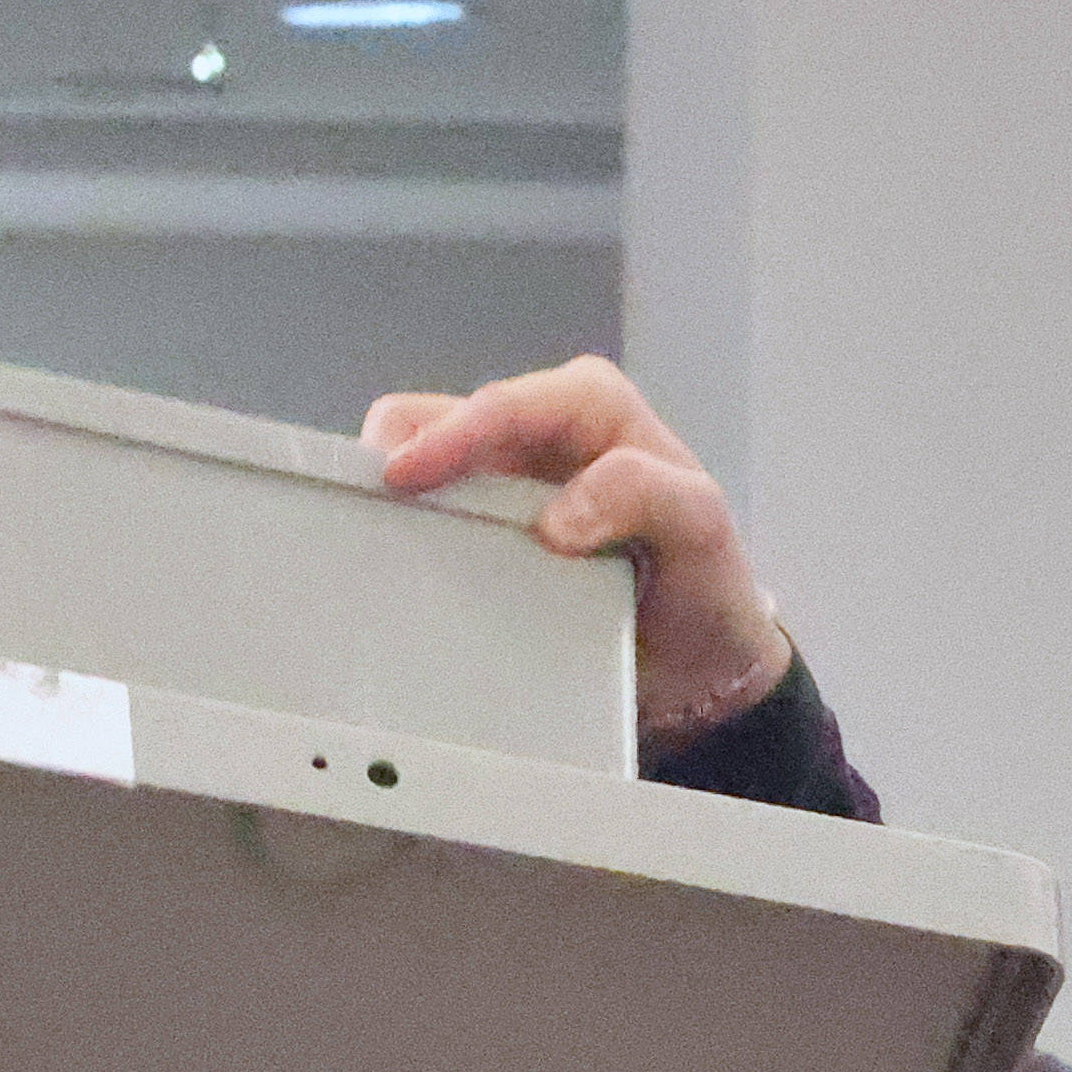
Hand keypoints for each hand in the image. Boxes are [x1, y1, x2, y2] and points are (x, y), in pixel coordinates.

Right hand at [361, 357, 794, 745]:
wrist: (698, 665)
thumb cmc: (704, 584)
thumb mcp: (700, 528)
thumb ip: (643, 495)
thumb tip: (557, 517)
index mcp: (589, 407)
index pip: (504, 406)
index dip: (447, 436)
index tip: (400, 478)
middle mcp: (540, 432)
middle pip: (440, 419)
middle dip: (400, 458)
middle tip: (367, 512)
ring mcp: (506, 483)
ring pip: (420, 465)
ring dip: (396, 501)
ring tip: (372, 543)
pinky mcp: (484, 531)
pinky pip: (428, 517)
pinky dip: (407, 535)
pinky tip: (397, 567)